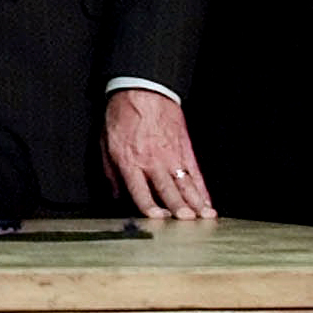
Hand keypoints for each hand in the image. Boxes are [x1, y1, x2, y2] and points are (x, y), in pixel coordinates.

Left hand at [102, 88, 215, 219]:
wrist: (143, 92)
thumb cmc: (123, 117)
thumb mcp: (106, 145)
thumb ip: (111, 174)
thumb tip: (116, 197)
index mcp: (130, 162)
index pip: (140, 190)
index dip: (149, 206)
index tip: (157, 218)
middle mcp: (152, 162)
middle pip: (167, 189)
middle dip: (178, 207)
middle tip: (188, 221)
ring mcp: (171, 156)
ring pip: (185, 184)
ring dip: (196, 202)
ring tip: (204, 217)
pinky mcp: (184, 150)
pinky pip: (195, 174)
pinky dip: (203, 189)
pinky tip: (207, 202)